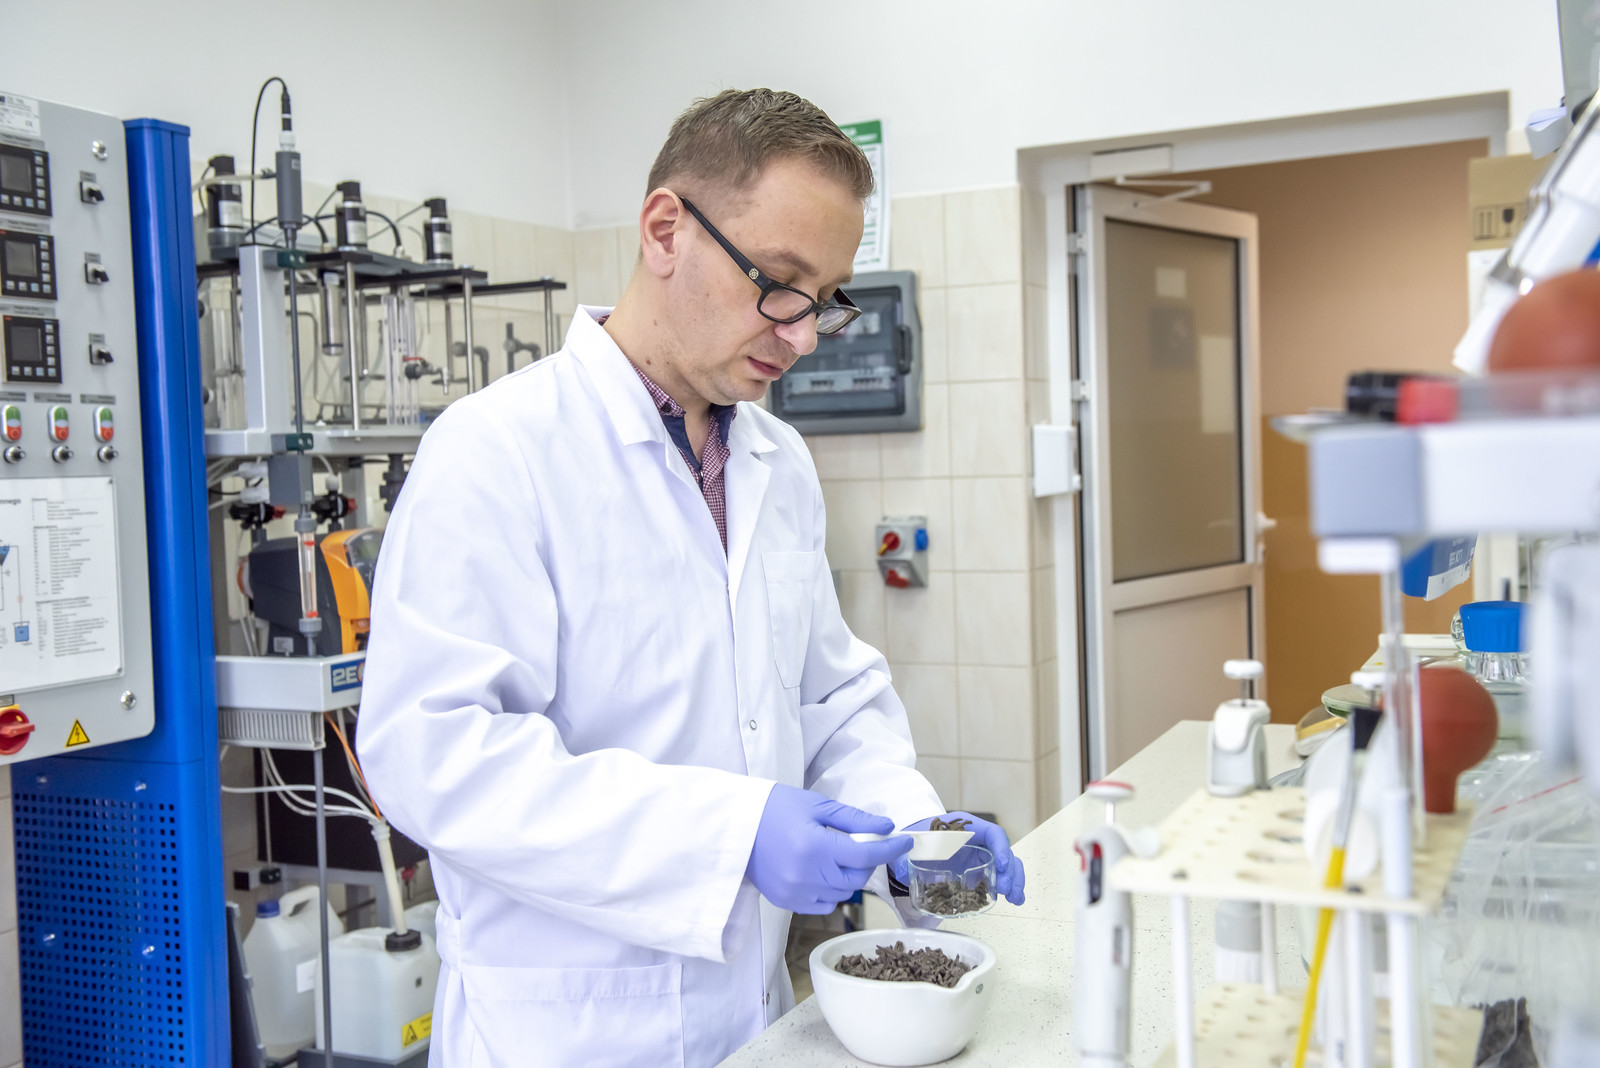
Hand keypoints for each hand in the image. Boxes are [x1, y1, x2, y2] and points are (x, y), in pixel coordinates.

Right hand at [746, 785, 912, 913]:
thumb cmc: (775, 808)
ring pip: (843, 893)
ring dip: (849, 876)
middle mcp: (807, 874)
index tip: (905, 841)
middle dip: (867, 860)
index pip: (865, 853)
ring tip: (837, 855)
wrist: (735, 826)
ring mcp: (796, 892)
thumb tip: (886, 826)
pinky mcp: (787, 902)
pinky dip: (832, 890)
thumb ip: (853, 818)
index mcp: (815, 846)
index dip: (890, 848)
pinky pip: (824, 904)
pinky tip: (822, 871)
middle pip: (857, 877)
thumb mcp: (816, 805)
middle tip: (863, 842)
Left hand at [893, 812, 1026, 904]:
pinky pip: (999, 876)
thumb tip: (903, 869)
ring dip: (1014, 881)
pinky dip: (1009, 887)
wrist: (915, 842)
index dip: (1001, 848)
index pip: (992, 833)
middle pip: (1004, 851)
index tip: (1002, 865)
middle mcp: (979, 840)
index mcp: (966, 827)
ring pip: (1007, 865)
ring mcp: (981, 855)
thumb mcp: (912, 843)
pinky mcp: (980, 870)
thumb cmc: (917, 838)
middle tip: (1006, 890)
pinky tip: (1015, 901)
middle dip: (1010, 870)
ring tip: (1015, 899)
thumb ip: (906, 853)